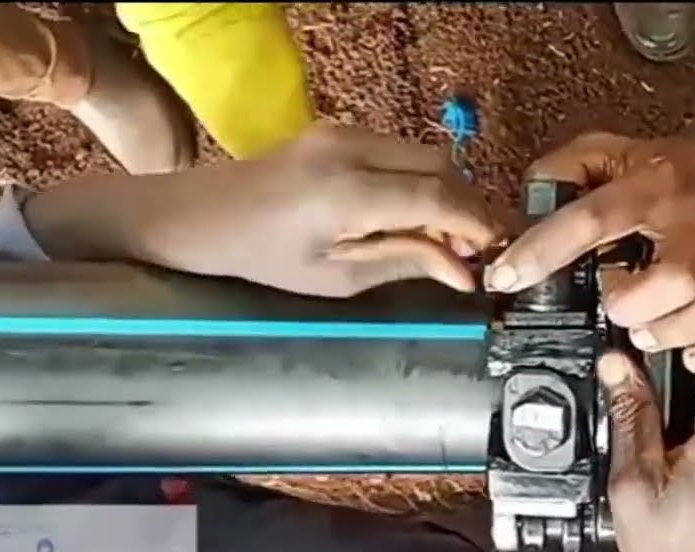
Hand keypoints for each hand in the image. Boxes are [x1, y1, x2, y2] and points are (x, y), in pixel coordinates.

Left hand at [26, 123, 498, 295]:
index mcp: (346, 192)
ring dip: (448, 194)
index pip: (438, 197)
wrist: (197, 217)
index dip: (476, 224)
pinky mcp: (339, 131)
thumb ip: (405, 263)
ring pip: (426, 155)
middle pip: (442, 167)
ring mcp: (344, 132)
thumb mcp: (336, 277)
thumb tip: (465, 271)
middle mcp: (350, 149)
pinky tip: (416, 216)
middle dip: (469, 208)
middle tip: (476, 252)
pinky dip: (422, 181)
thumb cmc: (259, 258)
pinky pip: (402, 151)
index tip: (498, 251)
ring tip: (446, 240)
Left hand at [485, 131, 694, 373]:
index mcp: (646, 189)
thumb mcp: (604, 150)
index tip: (505, 278)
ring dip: (678, 330)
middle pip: (677, 278)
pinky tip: (694, 353)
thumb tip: (521, 219)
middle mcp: (693, 222)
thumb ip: (558, 175)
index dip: (543, 252)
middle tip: (615, 308)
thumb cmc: (662, 165)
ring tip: (647, 333)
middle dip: (637, 307)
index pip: (590, 220)